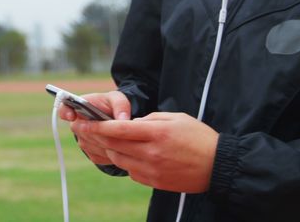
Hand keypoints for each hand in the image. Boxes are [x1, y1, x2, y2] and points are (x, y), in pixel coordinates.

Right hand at [58, 91, 130, 165]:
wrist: (117, 121)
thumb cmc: (113, 106)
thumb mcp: (118, 99)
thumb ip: (121, 105)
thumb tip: (122, 119)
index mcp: (78, 107)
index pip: (64, 109)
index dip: (65, 113)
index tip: (72, 115)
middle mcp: (77, 126)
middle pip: (81, 131)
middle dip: (98, 130)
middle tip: (114, 127)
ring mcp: (83, 141)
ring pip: (91, 145)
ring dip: (105, 142)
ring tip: (120, 136)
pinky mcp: (91, 154)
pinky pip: (99, 155)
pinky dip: (109, 152)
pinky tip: (119, 146)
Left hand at [71, 112, 218, 192]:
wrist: (217, 166)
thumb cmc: (198, 137)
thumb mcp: (175, 118)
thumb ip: (150, 119)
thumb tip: (130, 124)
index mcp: (156, 133)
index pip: (119, 130)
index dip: (98, 126)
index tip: (84, 121)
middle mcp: (151, 153)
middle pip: (114, 146)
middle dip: (95, 137)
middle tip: (83, 130)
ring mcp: (152, 170)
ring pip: (119, 160)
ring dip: (108, 150)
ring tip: (102, 141)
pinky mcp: (154, 182)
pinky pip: (131, 172)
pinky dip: (124, 162)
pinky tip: (125, 154)